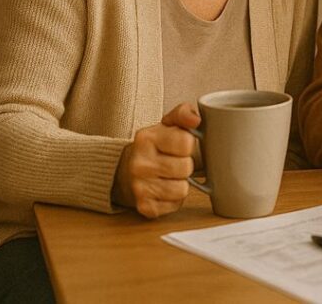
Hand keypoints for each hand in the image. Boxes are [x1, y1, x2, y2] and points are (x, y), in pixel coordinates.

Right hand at [112, 102, 199, 217]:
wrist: (125, 171)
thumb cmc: (154, 147)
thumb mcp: (166, 125)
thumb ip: (183, 114)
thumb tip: (196, 119)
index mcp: (146, 138)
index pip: (186, 142)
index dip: (188, 145)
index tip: (179, 146)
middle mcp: (139, 163)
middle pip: (186, 167)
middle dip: (186, 165)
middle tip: (175, 162)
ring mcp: (139, 187)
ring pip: (182, 189)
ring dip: (181, 183)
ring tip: (170, 176)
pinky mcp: (144, 206)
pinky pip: (175, 205)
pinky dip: (174, 199)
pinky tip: (164, 190)